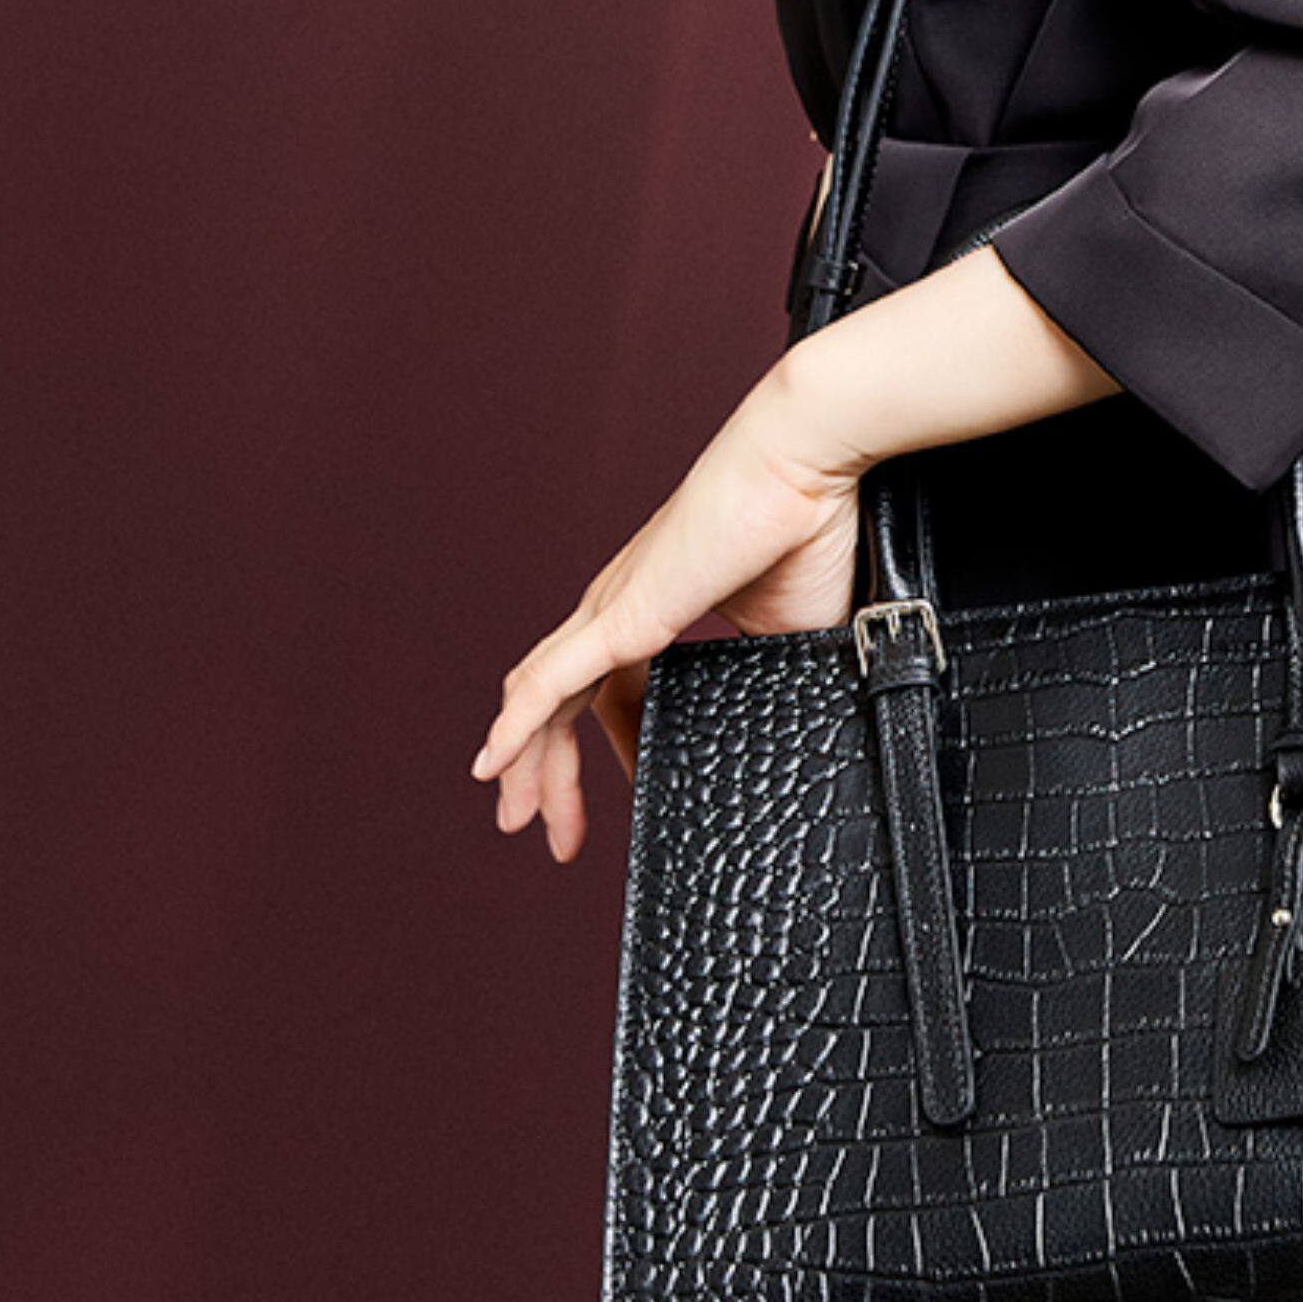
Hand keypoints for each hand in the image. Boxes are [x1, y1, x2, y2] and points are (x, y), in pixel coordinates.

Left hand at [468, 374, 860, 863]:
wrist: (808, 465)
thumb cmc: (809, 530)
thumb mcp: (791, 635)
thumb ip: (772, 681)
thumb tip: (795, 734)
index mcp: (655, 611)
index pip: (608, 693)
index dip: (616, 750)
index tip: (632, 796)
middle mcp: (619, 609)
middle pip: (557, 705)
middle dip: (548, 776)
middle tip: (556, 836)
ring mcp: (612, 610)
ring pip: (539, 700)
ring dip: (524, 766)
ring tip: (516, 819)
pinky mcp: (620, 614)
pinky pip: (545, 684)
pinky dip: (513, 730)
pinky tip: (493, 769)